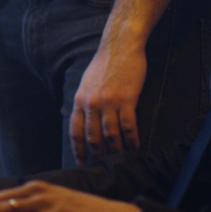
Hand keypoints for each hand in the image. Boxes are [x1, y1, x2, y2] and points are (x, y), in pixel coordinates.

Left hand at [70, 42, 145, 164]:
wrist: (120, 46)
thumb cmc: (104, 64)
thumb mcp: (86, 83)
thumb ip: (85, 102)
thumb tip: (84, 120)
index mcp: (80, 100)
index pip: (75, 131)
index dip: (78, 149)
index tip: (82, 161)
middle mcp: (92, 104)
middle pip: (93, 137)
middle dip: (98, 153)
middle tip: (104, 164)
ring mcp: (109, 103)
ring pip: (111, 135)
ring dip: (116, 150)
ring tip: (121, 158)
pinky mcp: (126, 100)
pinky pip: (128, 127)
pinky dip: (131, 140)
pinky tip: (134, 148)